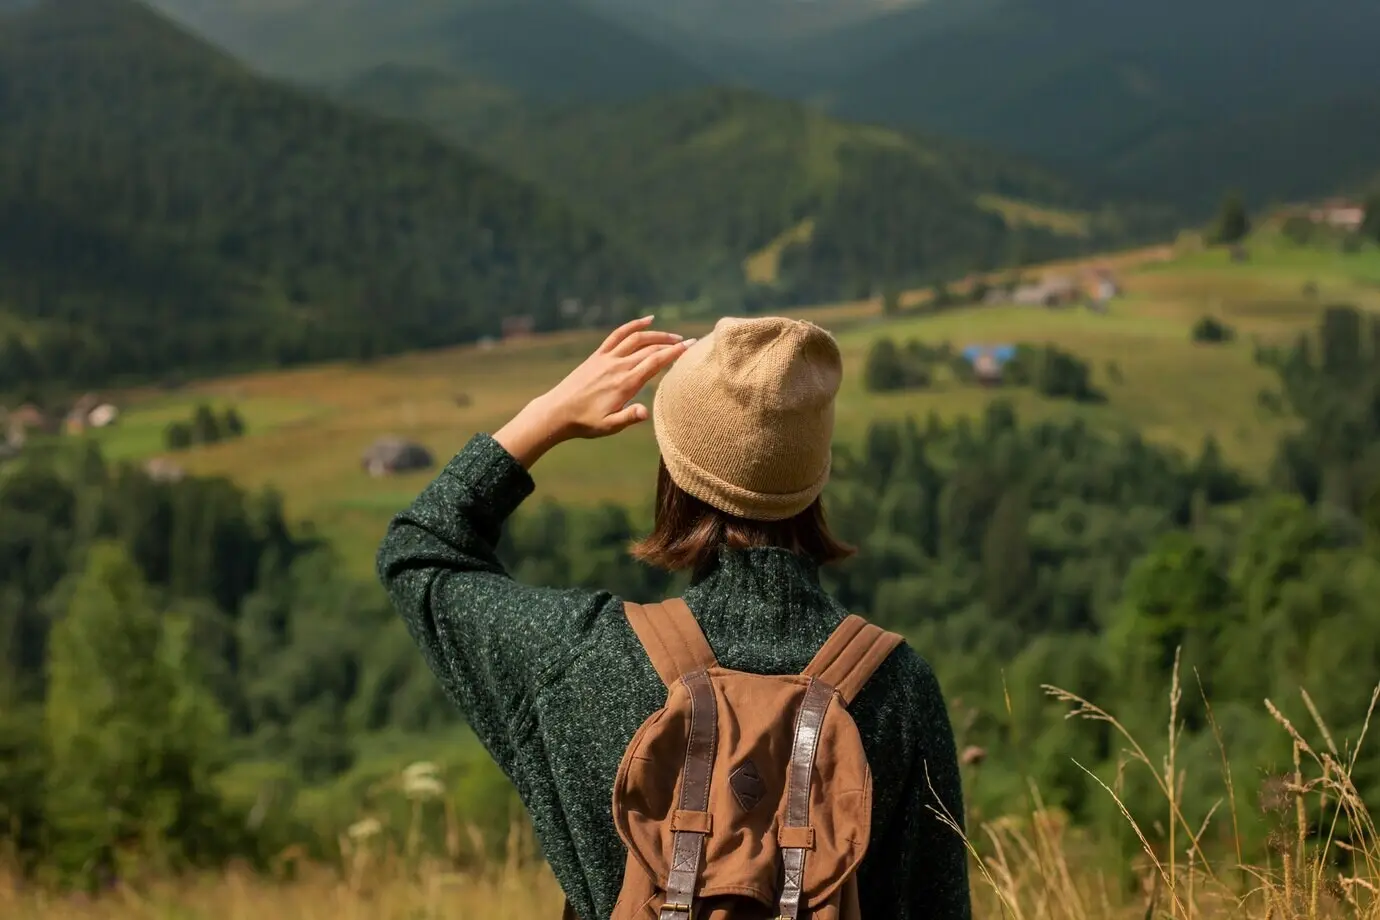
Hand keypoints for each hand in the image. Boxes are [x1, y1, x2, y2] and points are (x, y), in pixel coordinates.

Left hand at [494, 316, 694, 468]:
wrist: (557, 412)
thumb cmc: (586, 422)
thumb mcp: (609, 426)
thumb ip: (629, 417)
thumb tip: (645, 412)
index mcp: (625, 383)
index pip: (655, 362)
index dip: (675, 353)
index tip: (691, 346)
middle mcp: (618, 366)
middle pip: (650, 349)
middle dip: (671, 344)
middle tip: (689, 343)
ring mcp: (607, 358)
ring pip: (637, 339)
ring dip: (657, 334)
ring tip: (673, 337)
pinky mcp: (598, 356)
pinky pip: (618, 335)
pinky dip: (633, 325)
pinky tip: (647, 320)